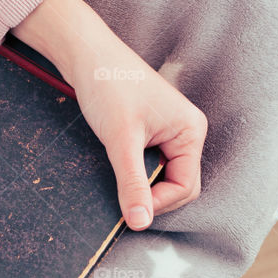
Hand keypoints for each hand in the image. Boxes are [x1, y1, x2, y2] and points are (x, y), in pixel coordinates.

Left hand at [10, 0, 206, 229]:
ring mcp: (170, 131)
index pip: (186, 187)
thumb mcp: (121, 142)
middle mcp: (187, 132)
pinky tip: (118, 165)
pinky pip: (151, 164)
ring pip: (163, 176)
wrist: (86, 54)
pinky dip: (135, 172)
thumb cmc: (108, 87)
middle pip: (179, 185)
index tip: (130, 207)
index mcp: (191, 131)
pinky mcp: (152, 131)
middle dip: (153, 195)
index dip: (159, 202)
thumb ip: (132, 184)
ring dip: (143, 183)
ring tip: (119, 172)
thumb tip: (140, 223)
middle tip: (122, 194)